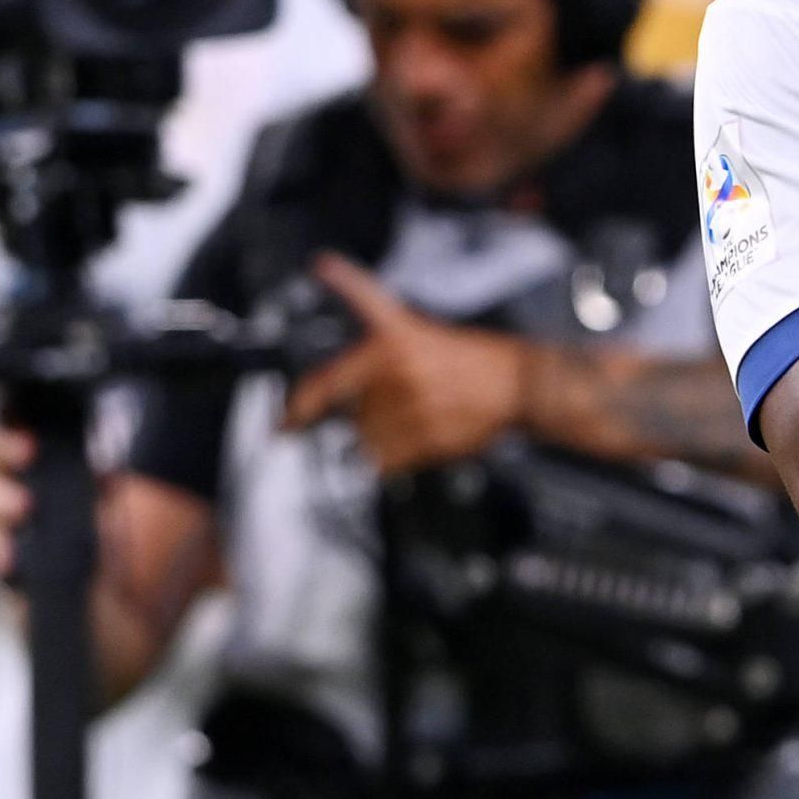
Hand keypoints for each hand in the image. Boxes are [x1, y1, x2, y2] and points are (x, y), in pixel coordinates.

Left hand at [283, 256, 527, 475]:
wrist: (518, 382)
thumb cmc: (473, 360)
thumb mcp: (421, 336)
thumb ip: (377, 360)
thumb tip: (337, 398)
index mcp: (393, 338)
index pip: (330, 371)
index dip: (302, 393)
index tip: (280, 421)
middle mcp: (395, 370)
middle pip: (345, 411)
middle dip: (358, 414)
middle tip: (390, 406)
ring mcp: (409, 406)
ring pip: (364, 438)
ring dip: (378, 436)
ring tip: (415, 416)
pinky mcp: (423, 438)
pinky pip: (386, 461)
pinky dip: (393, 458)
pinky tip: (419, 437)